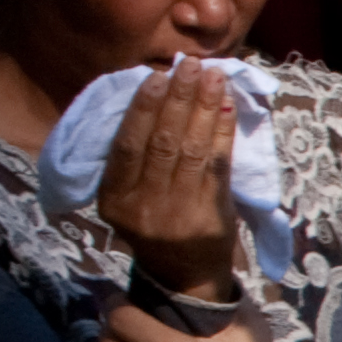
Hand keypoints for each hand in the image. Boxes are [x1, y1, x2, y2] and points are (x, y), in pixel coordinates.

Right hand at [94, 57, 240, 299]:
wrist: (184, 276)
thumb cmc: (155, 224)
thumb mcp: (129, 197)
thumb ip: (133, 159)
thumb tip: (154, 95)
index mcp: (114, 199)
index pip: (126, 146)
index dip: (142, 109)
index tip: (156, 76)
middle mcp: (143, 207)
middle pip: (161, 142)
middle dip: (178, 99)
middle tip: (191, 65)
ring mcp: (178, 214)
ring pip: (192, 150)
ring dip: (205, 108)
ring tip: (214, 76)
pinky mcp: (210, 218)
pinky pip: (218, 166)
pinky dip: (223, 133)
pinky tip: (228, 107)